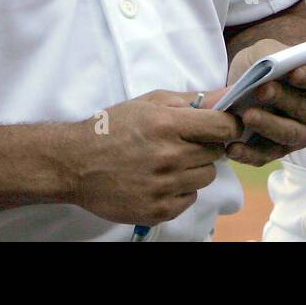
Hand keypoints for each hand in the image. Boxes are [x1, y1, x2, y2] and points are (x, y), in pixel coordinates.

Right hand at [67, 90, 239, 225]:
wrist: (76, 163)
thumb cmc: (114, 127)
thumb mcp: (151, 103)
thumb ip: (193, 100)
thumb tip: (229, 94)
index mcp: (167, 125)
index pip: (223, 128)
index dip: (229, 126)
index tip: (222, 126)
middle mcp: (168, 157)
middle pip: (216, 154)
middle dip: (205, 147)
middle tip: (182, 143)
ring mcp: (163, 187)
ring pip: (205, 177)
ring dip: (194, 169)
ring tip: (168, 162)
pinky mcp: (157, 210)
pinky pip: (189, 199)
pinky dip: (180, 190)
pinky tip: (159, 180)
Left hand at [218, 40, 305, 165]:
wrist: (241, 84)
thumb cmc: (262, 65)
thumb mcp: (266, 51)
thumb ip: (272, 56)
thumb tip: (270, 67)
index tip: (293, 73)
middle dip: (284, 100)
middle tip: (261, 90)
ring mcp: (299, 135)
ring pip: (290, 135)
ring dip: (268, 125)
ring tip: (246, 116)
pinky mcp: (277, 152)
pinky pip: (266, 156)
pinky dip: (249, 154)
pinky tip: (233, 148)